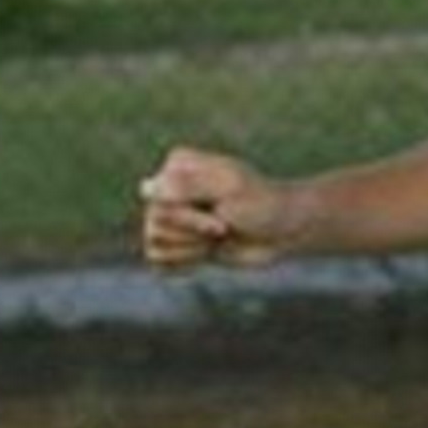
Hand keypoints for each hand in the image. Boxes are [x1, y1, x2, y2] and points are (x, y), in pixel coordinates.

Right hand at [138, 146, 289, 269]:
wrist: (283, 232)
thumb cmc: (261, 205)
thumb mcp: (230, 189)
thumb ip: (188, 186)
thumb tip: (145, 189)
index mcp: (177, 165)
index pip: (156, 198)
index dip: (186, 217)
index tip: (221, 218)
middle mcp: (168, 187)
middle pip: (154, 222)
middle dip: (193, 233)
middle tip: (224, 229)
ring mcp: (172, 214)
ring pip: (154, 242)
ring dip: (192, 248)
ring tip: (217, 238)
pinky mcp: (178, 240)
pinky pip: (157, 259)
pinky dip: (183, 262)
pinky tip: (207, 253)